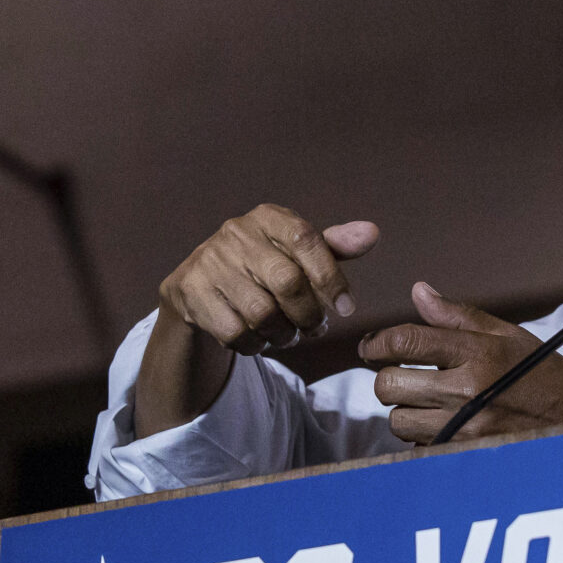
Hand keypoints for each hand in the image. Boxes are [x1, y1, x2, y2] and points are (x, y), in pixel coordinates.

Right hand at [135, 205, 378, 437]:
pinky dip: (256, 345)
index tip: (347, 308)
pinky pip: (236, 332)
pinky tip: (260, 339)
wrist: (198, 285)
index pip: (306, 239)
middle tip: (316, 328)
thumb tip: (371, 233)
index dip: (331, 277)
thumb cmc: (262, 267)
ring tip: (288, 334)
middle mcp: (236, 233)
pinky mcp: (191, 292)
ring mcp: (210, 262)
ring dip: (284, 334)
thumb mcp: (295, 253)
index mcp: (268, 217)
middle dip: (309, 315)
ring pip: (263, 314)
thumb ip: (333, 247)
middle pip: (288, 282)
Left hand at [361, 282, 562, 443]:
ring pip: (399, 422)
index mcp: (478, 353)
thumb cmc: (546, 375)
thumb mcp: (509, 335)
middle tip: (404, 375)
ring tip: (428, 402)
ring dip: (405, 411)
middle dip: (389, 378)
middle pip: (389, 386)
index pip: (406, 340)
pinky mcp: (466, 457)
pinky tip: (442, 426)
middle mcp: (468, 392)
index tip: (372, 346)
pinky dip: (422, 439)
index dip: (377, 342)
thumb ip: (458, 316)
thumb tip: (418, 292)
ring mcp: (466, 430)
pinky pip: (419, 449)